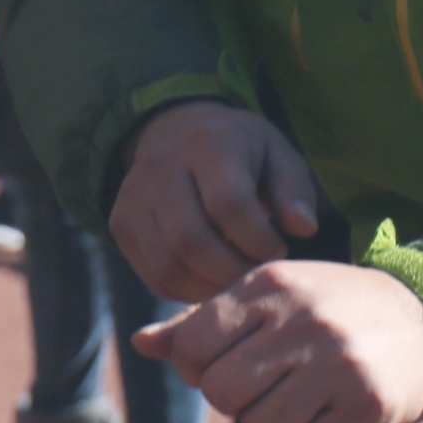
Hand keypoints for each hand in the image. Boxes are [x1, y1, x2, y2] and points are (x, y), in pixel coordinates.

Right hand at [111, 101, 319, 300]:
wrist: (177, 131)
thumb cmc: (242, 151)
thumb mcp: (279, 155)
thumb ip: (294, 190)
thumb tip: (303, 229)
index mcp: (206, 143)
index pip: (228, 204)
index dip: (259, 240)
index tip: (280, 249)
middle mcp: (159, 166)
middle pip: (191, 240)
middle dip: (233, 271)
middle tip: (258, 275)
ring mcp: (132, 197)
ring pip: (167, 264)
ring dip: (209, 287)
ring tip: (237, 281)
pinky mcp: (119, 224)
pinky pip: (153, 274)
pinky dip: (187, 291)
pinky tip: (211, 281)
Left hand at [137, 262, 422, 422]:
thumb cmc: (326, 308)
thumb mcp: (267, 297)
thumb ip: (201, 322)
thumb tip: (140, 344)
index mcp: (268, 287)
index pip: (191, 347)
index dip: (195, 367)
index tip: (223, 364)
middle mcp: (303, 323)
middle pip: (219, 392)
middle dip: (232, 399)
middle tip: (262, 386)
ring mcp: (339, 366)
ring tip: (298, 399)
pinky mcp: (369, 407)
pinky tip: (328, 415)